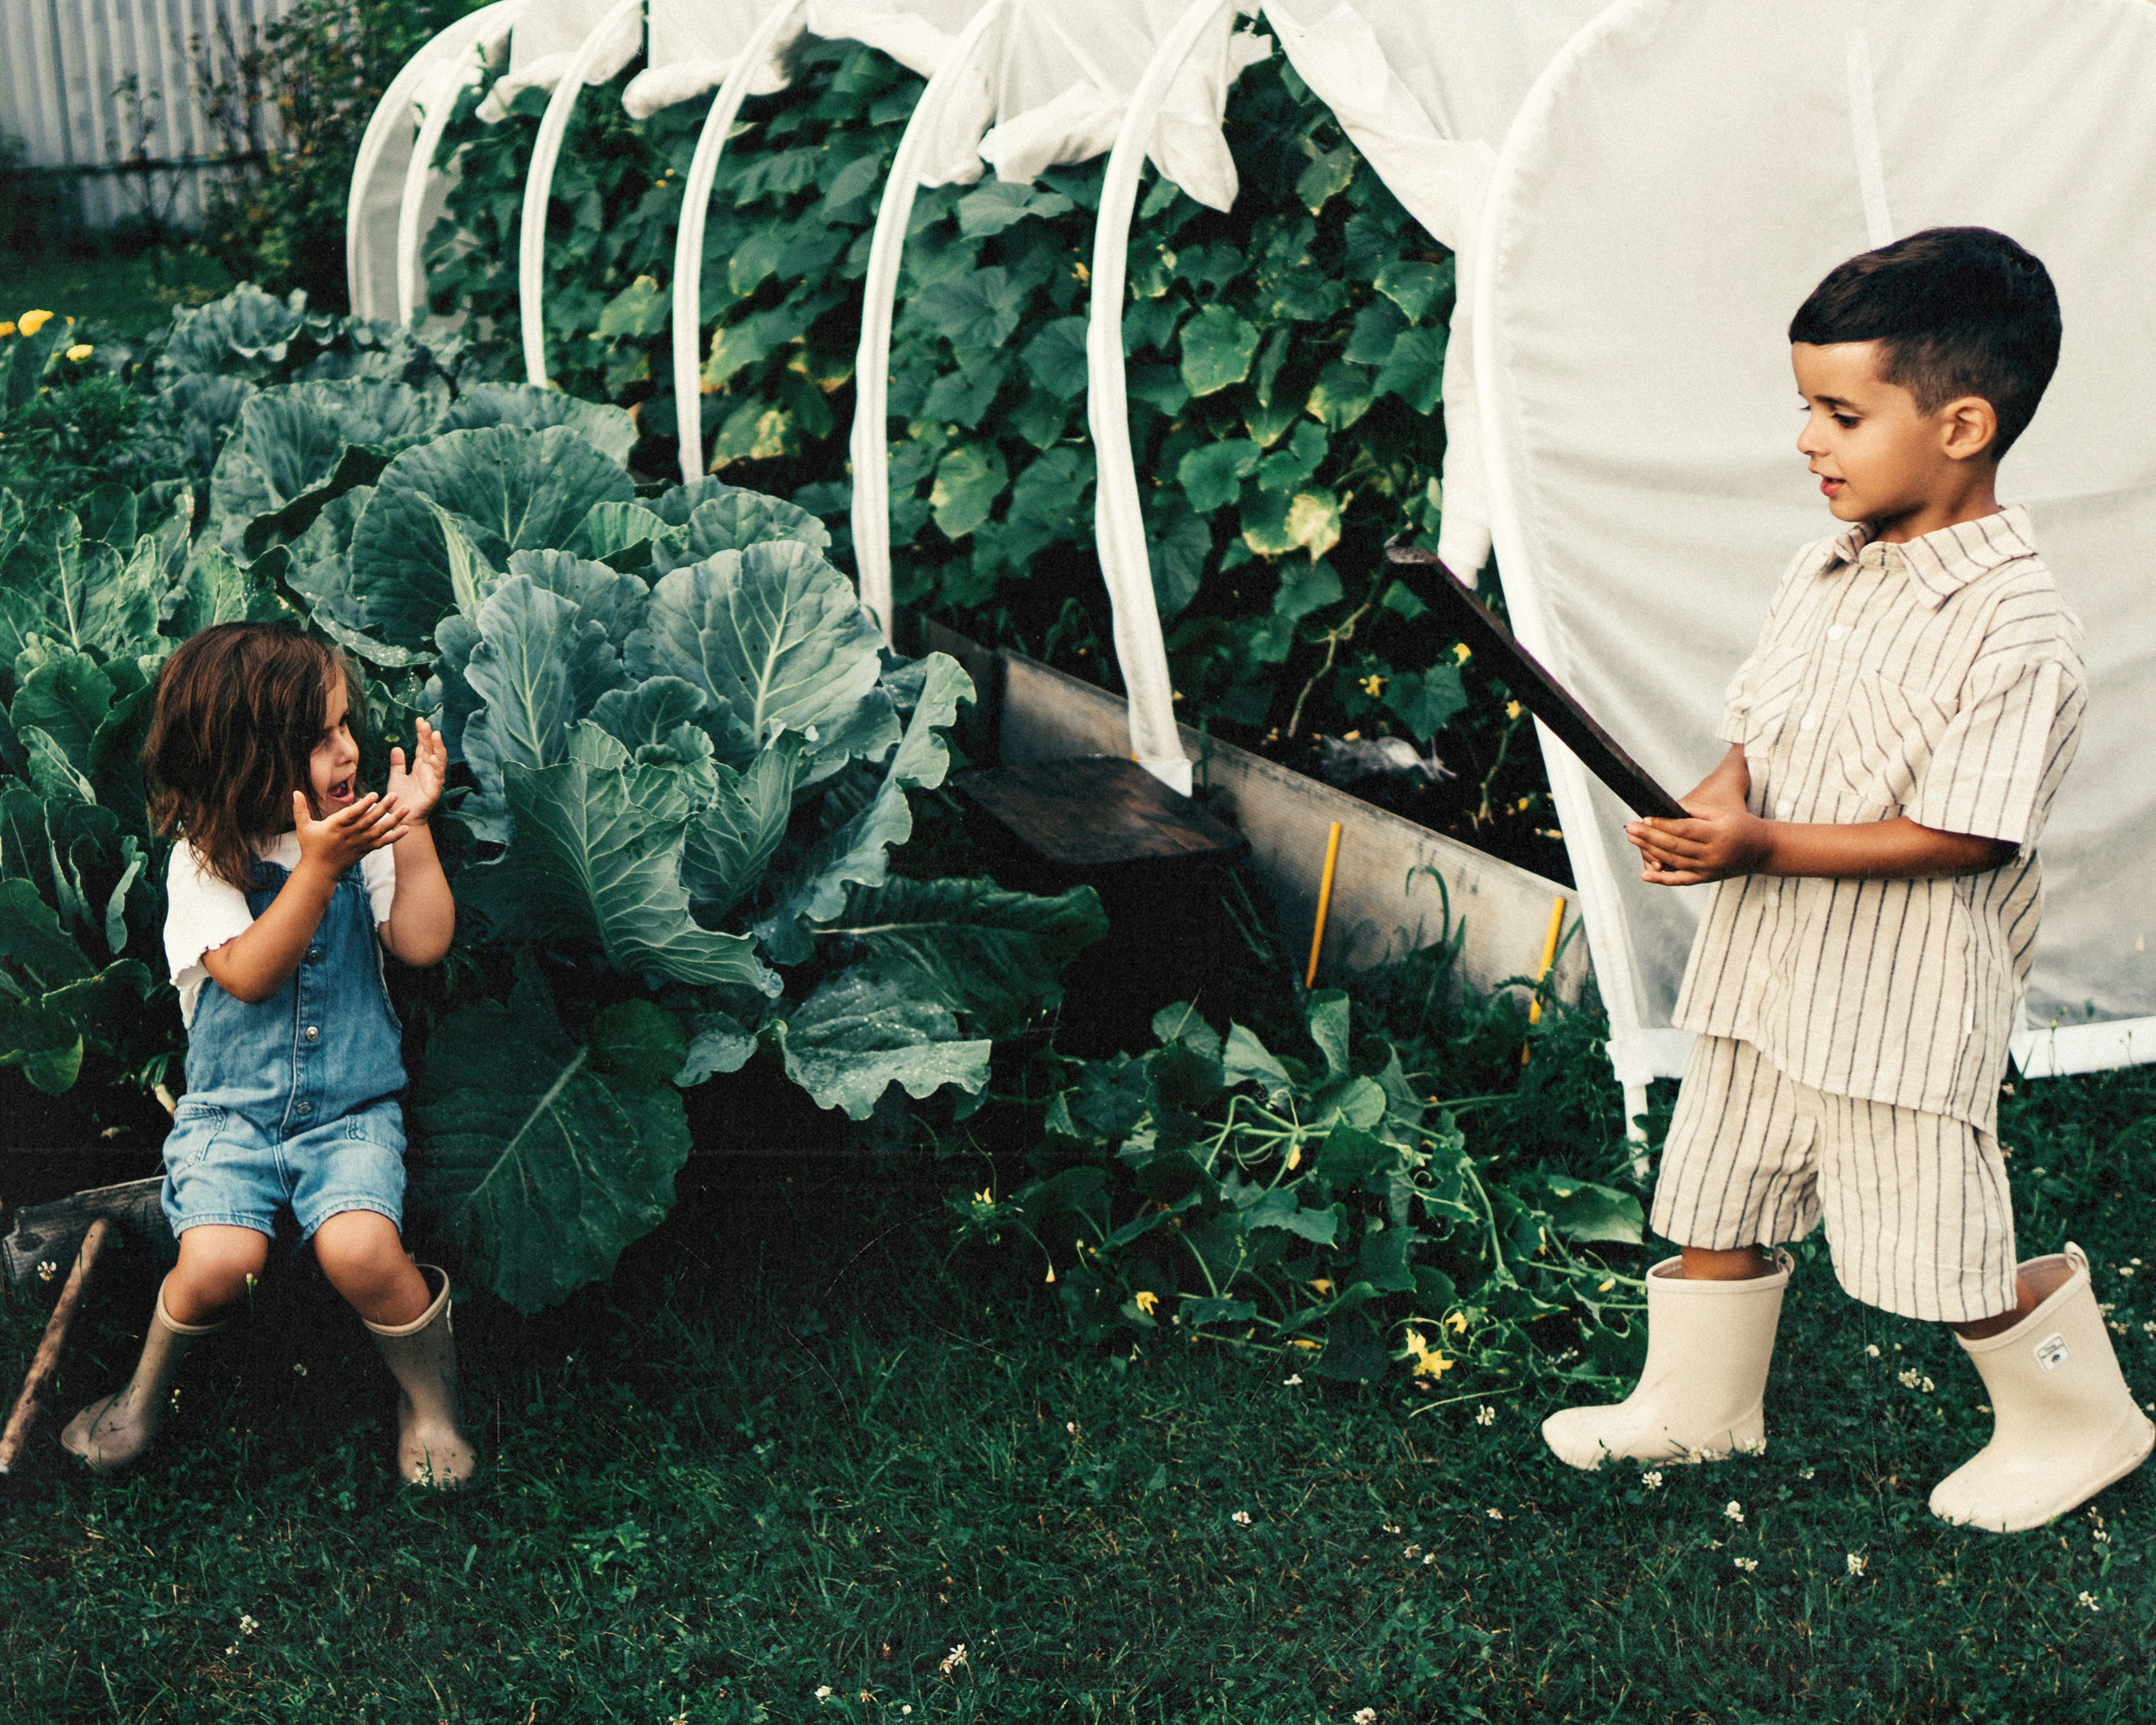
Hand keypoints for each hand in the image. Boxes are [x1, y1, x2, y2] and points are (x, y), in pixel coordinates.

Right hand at [292, 789, 408, 875]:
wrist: (320, 871)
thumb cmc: (311, 847)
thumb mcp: (303, 827)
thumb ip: (300, 809)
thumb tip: (295, 792)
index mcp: (336, 826)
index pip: (352, 814)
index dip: (364, 805)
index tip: (374, 795)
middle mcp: (350, 834)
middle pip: (370, 820)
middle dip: (384, 808)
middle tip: (396, 795)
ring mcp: (359, 843)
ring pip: (379, 830)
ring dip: (394, 820)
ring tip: (407, 809)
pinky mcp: (365, 850)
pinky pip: (383, 843)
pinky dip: (395, 836)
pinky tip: (407, 828)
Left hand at [384, 718, 447, 823]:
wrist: (401, 816)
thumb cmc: (399, 798)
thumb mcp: (396, 777)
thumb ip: (398, 763)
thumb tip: (397, 747)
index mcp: (420, 766)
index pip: (422, 746)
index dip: (422, 734)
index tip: (419, 720)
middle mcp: (429, 770)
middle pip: (431, 749)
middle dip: (429, 736)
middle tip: (425, 723)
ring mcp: (433, 778)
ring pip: (439, 759)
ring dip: (438, 747)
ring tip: (435, 735)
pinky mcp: (435, 789)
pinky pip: (438, 775)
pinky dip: (437, 766)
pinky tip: (433, 757)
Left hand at [1625, 794, 1770, 886]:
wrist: (1763, 850)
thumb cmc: (1742, 825)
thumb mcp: (1724, 812)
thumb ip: (1697, 810)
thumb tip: (1670, 808)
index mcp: (1718, 834)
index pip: (1684, 830)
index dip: (1663, 825)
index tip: (1645, 818)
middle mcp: (1712, 854)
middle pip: (1675, 846)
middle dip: (1650, 837)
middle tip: (1630, 828)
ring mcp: (1708, 869)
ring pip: (1674, 862)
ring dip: (1650, 852)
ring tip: (1633, 839)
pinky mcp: (1706, 878)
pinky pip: (1681, 880)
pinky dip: (1662, 879)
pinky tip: (1645, 874)